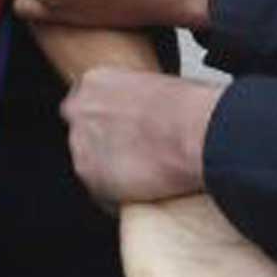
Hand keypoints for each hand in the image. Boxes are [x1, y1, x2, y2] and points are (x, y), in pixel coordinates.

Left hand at [64, 66, 217, 204]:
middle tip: (133, 152)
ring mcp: (81, 143)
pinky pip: (100, 191)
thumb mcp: (155, 85)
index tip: (122, 129)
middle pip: (82, 132)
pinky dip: (117, 194)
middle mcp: (81, 109)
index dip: (105, 119)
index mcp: (95, 81)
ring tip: (144, 172)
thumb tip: (140, 111)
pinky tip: (144, 189)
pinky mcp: (90, 176)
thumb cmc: (187, 108)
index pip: (85, 101)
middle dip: (103, 144)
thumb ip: (133, 97)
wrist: (195, 134)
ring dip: (110, 170)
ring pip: (89, 162)